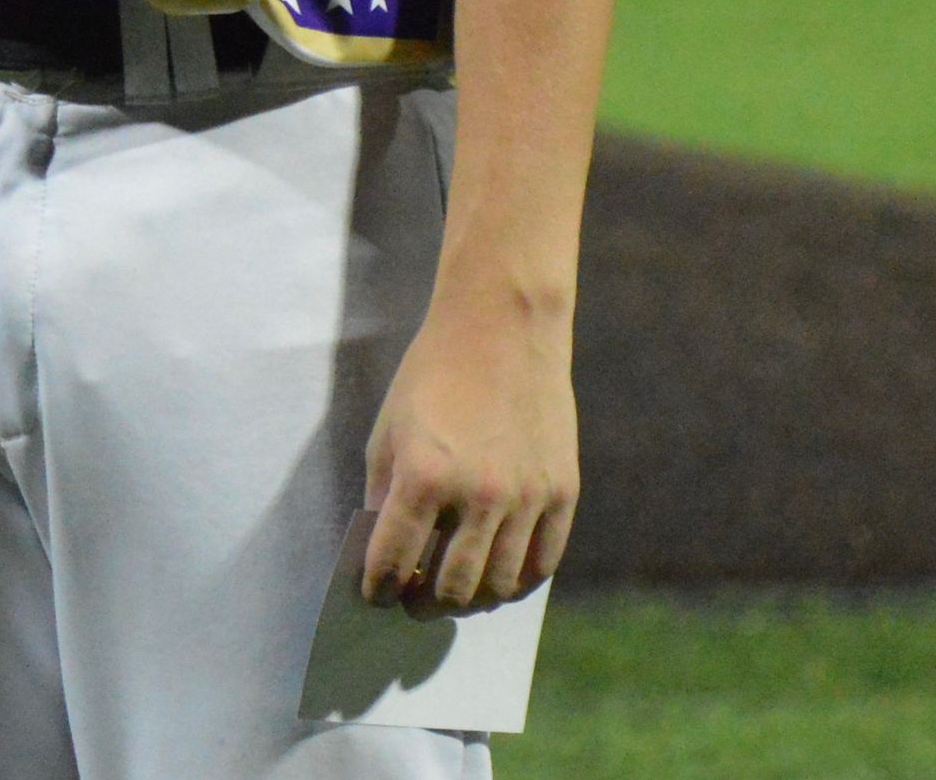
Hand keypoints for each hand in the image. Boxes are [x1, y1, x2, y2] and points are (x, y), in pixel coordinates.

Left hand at [361, 297, 578, 618]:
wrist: (501, 330)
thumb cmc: (432, 378)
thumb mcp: (388, 432)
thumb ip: (382, 496)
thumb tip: (380, 554)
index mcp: (424, 477)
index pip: (394, 562)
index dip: (378, 588)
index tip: (373, 596)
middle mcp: (480, 495)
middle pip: (451, 587)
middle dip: (423, 605)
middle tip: (412, 605)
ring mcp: (527, 497)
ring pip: (499, 586)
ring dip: (470, 601)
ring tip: (452, 595)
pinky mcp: (562, 494)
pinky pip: (542, 564)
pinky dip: (517, 584)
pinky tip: (497, 581)